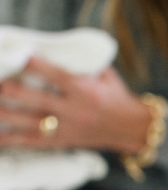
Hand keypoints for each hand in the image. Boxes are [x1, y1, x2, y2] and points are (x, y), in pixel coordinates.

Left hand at [0, 56, 150, 153]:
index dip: (35, 66)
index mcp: (85, 91)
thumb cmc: (117, 97)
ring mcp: (66, 129)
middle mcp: (74, 111)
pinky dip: (11, 139)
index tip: (19, 56)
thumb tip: (54, 47)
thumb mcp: (105, 75)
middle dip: (12, 91)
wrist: (133, 129)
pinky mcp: (62, 142)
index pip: (56, 76)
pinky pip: (31, 142)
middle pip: (37, 101)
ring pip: (29, 123)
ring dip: (5, 114)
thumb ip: (82, 63)